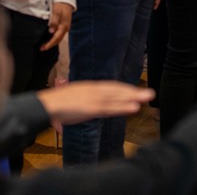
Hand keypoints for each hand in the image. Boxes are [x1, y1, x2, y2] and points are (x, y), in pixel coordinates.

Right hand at [35, 81, 154, 124]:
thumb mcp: (74, 99)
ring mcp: (93, 99)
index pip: (111, 87)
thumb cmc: (57, 104)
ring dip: (133, 97)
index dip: (124, 89)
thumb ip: (85, 101)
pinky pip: (110, 108)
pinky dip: (123, 107)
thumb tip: (93, 105)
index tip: (136, 90)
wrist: (45, 105)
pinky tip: (134, 108)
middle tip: (151, 93)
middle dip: (134, 91)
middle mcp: (94, 90)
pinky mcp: (91, 108)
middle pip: (117, 90)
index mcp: (89, 87)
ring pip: (117, 98)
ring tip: (147, 97)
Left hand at [41, 2, 73, 49]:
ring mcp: (65, 27)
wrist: (66, 0)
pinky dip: (53, 38)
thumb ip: (54, 21)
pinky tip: (48, 39)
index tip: (43, 47)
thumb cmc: (60, 5)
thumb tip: (51, 32)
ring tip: (43, 45)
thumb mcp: (56, 11)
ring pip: (58, 38)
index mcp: (64, 26)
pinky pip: (59, 34)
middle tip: (41, 49)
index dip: (50, 44)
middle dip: (50, 45)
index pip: (56, 38)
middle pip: (58, 40)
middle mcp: (66, 28)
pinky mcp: (63, 26)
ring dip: (51, 42)